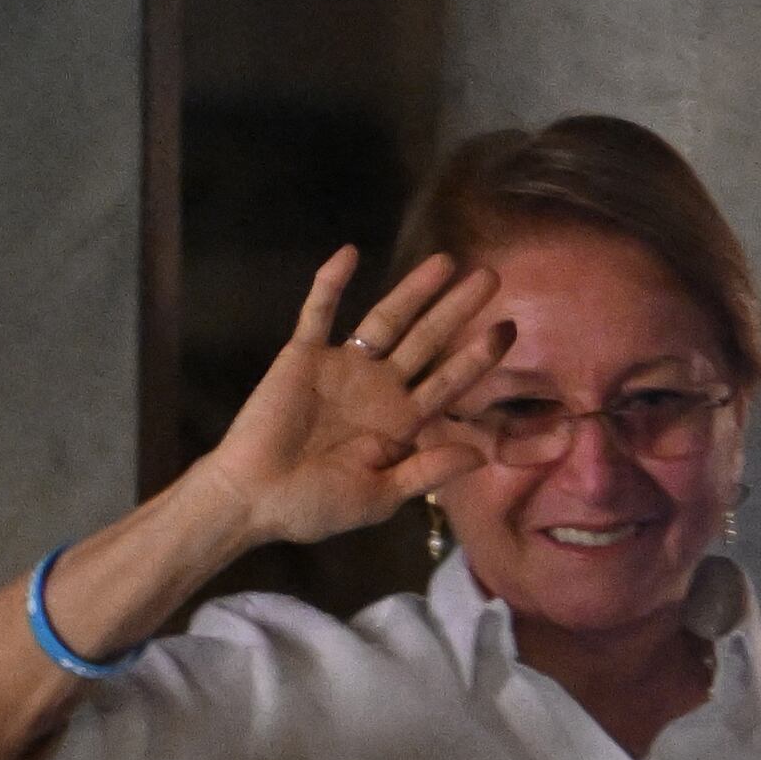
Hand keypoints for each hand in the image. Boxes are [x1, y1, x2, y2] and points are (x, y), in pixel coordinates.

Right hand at [186, 249, 512, 550]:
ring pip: (386, 320)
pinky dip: (330, 285)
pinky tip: (349, 253)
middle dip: (458, 309)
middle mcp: (379, 387)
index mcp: (402, 420)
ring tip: (447, 260)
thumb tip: (479, 455)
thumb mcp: (379, 496)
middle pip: (428, 339)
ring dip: (414, 291)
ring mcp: (342, 369)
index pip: (450, 381)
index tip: (509, 329)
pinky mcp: (302, 358)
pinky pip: (317, 314)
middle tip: (491, 275)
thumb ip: (427, 471)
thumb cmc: (313, 506)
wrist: (251, 501)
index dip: (478, 356)